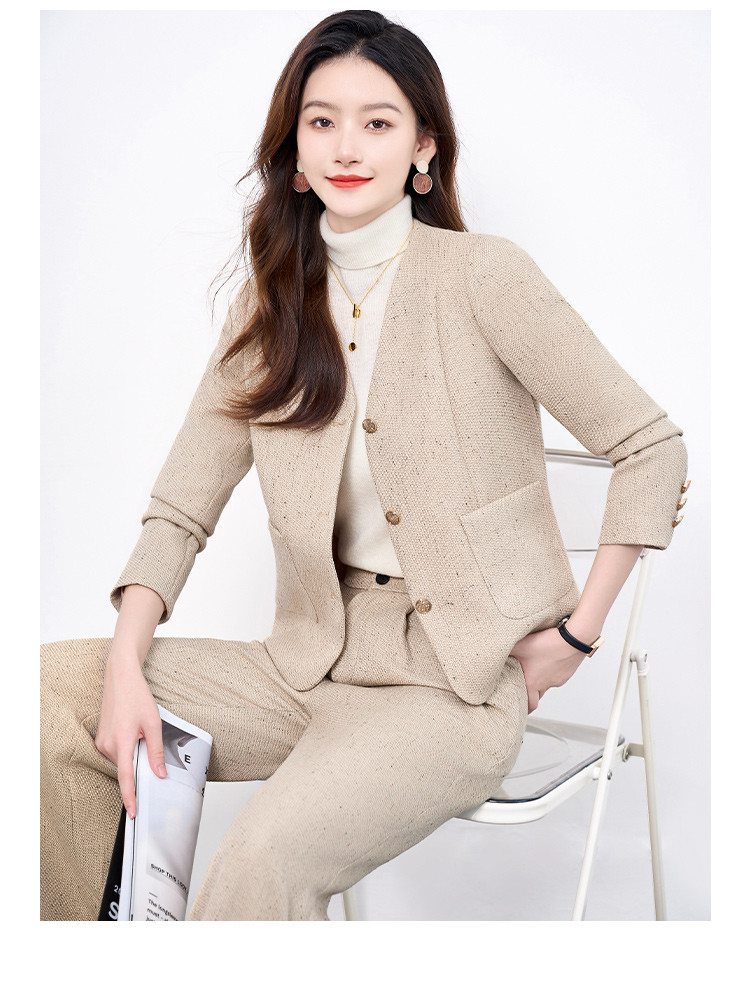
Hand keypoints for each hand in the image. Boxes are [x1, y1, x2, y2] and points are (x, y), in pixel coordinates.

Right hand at [94, 647, 166, 818]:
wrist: (120, 678)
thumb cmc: (136, 696)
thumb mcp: (153, 723)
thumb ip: (156, 751)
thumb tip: (159, 773)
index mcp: (121, 742)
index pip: (126, 777)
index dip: (130, 797)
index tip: (134, 812)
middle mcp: (107, 744)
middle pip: (126, 769)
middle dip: (139, 768)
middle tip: (150, 753)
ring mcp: (102, 742)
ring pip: (122, 761)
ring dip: (133, 756)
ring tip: (140, 734)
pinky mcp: (101, 739)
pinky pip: (116, 753)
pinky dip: (127, 751)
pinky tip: (133, 734)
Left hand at [509, 626, 588, 713]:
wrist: (574, 639)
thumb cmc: (548, 644)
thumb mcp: (521, 645)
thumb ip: (507, 649)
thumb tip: (492, 650)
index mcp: (533, 683)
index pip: (529, 705)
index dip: (524, 709)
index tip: (518, 709)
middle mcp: (546, 684)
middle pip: (537, 697)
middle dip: (530, 696)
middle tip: (523, 691)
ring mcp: (558, 679)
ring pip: (547, 685)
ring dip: (540, 681)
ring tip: (534, 670)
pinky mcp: (567, 671)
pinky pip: (557, 675)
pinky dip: (551, 671)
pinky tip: (547, 660)